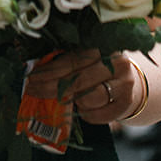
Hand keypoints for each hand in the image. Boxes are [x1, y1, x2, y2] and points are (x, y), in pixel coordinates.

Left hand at [22, 49, 143, 124]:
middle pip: (77, 80)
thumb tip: (35, 71)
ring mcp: (124, 83)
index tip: (31, 78)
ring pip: (89, 98)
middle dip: (51, 88)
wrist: (129, 82)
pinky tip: (81, 109)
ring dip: (74, 101)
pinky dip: (87, 115)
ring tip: (67, 99)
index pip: (72, 60)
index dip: (49, 71)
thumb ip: (66, 61)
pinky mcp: (126, 103)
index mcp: (103, 46)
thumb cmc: (99, 67)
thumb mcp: (86, 58)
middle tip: (33, 91)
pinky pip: (100, 115)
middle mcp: (117, 62)